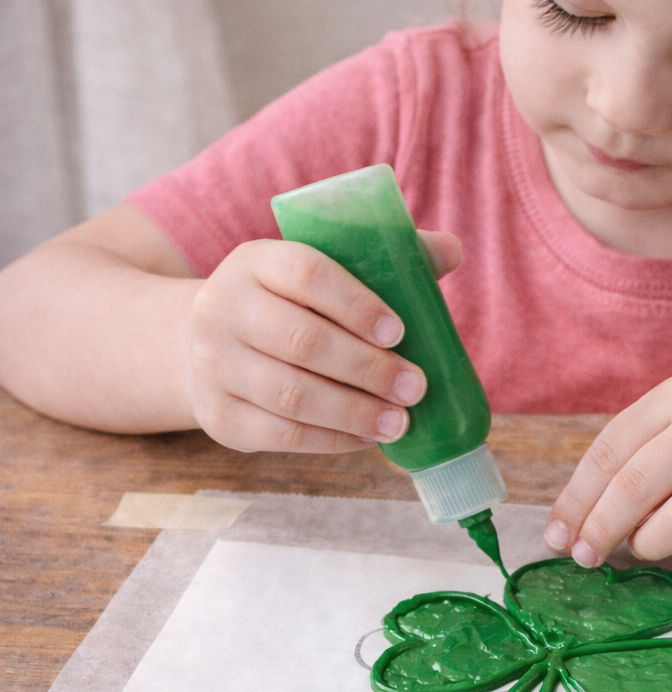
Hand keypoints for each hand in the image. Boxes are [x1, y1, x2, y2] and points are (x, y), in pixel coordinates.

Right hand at [182, 230, 460, 451]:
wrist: (200, 344)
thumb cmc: (285, 306)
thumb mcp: (317, 272)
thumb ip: (383, 258)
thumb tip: (452, 250)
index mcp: (255, 261)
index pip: (306, 273)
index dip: (356, 304)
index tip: (398, 332)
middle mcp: (223, 308)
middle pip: (302, 341)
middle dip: (368, 369)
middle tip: (415, 388)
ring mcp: (214, 366)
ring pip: (292, 395)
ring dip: (354, 413)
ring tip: (399, 422)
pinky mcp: (218, 417)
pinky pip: (280, 436)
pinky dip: (331, 441)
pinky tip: (367, 439)